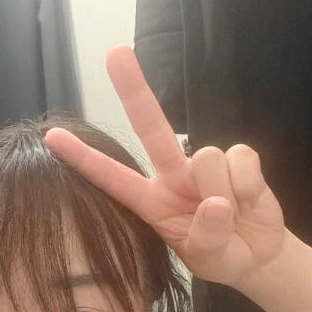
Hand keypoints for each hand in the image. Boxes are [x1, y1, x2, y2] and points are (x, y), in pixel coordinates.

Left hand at [45, 46, 285, 288]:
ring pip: (208, 157)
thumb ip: (208, 237)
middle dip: (133, 89)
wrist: (259, 255)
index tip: (53, 137)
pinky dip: (250, 185)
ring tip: (233, 215)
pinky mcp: (238, 158)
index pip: (112, 177)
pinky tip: (249, 200)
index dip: (83, 158)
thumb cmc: (221, 255)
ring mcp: (205, 165)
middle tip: (115, 52)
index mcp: (151, 202)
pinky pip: (242, 158)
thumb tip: (216, 203)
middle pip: (150, 126)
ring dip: (227, 193)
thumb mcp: (208, 259)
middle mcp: (172, 175)